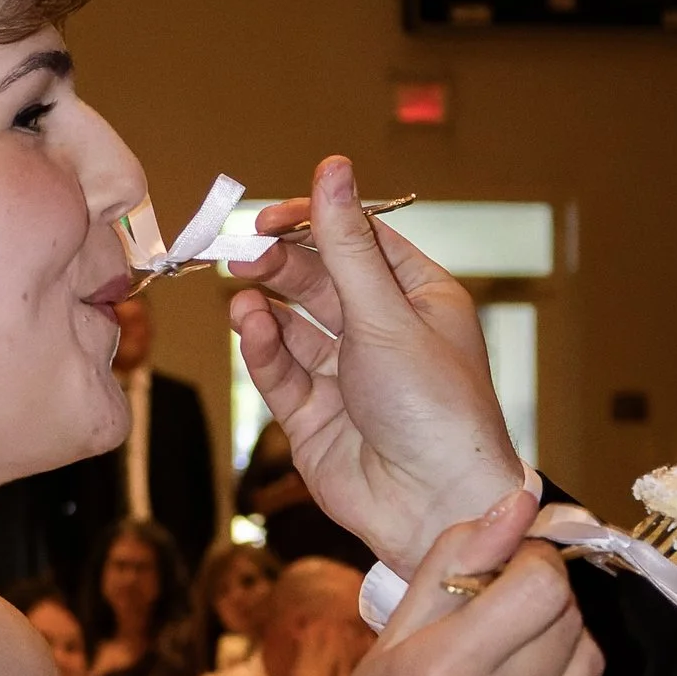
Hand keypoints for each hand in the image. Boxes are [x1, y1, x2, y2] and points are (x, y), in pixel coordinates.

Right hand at [231, 158, 526, 571]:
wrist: (434, 508)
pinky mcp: (317, 419)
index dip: (314, 221)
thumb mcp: (386, 316)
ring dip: (268, 305)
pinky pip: (283, 372)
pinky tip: (250, 326)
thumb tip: (332, 168)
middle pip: (322, 279)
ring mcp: (349, 378)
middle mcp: (386, 335)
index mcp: (421, 300)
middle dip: (282, 262)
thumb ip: (345, 245)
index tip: (270, 216)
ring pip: (296, 326)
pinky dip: (264, 348)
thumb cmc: (435, 410)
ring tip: (241, 291)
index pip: (360, 241)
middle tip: (243, 251)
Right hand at [265, 492, 599, 675]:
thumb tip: (517, 502)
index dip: (531, 561)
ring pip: (589, 662)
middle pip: (571, 617)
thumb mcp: (386, 645)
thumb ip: (452, 565)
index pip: (542, 585)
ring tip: (506, 656)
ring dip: (559, 642)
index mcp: (443, 674)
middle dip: (543, 597)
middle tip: (498, 610)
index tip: (504, 567)